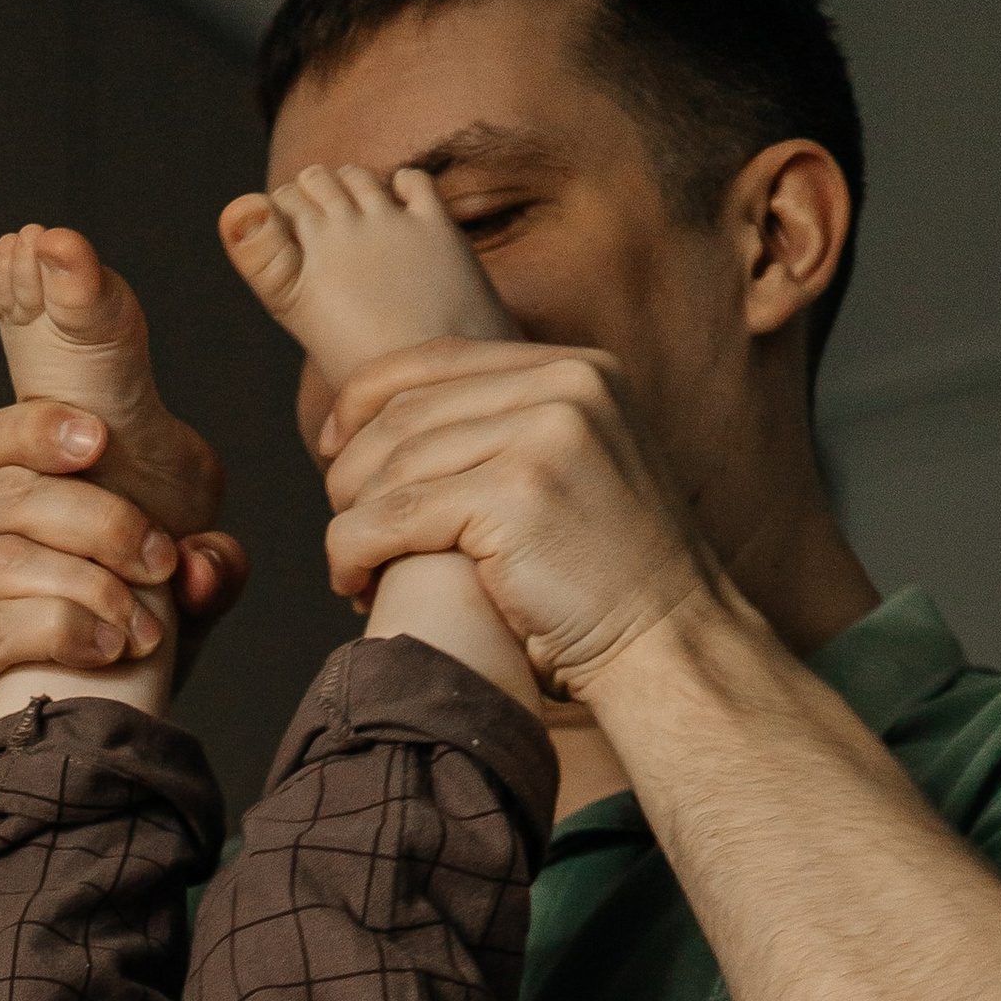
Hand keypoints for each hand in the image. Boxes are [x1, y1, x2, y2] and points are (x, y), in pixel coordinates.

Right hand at [0, 397, 248, 756]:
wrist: (53, 762)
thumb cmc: (103, 662)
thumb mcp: (169, 600)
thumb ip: (203, 569)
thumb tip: (205, 564)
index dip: (39, 429)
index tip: (100, 441)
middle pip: (11, 497)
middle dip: (101, 524)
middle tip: (160, 564)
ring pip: (4, 559)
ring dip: (89, 588)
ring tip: (142, 630)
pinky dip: (61, 632)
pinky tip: (104, 651)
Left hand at [317, 339, 713, 695]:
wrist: (668, 643)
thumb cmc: (606, 583)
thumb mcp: (569, 476)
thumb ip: (507, 434)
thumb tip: (399, 429)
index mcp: (578, 370)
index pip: (437, 357)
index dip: (364, 399)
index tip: (332, 450)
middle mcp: (566, 385)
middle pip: (404, 411)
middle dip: (350, 473)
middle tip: (343, 527)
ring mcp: (544, 434)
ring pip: (392, 465)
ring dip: (351, 520)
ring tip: (351, 568)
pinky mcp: (515, 495)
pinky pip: (394, 515)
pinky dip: (355, 550)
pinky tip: (352, 582)